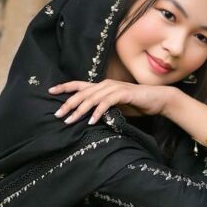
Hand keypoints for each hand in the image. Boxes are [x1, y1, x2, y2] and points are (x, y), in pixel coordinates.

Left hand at [48, 79, 173, 124]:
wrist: (156, 100)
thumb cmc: (136, 104)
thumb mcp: (115, 107)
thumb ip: (102, 109)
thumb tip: (88, 118)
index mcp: (101, 86)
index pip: (79, 85)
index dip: (64, 87)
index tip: (50, 91)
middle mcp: (105, 84)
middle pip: (82, 93)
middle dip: (68, 104)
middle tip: (58, 115)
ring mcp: (114, 88)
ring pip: (92, 98)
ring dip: (80, 110)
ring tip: (70, 121)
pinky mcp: (123, 94)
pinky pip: (106, 103)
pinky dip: (98, 112)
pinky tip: (91, 121)